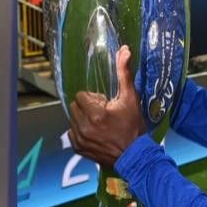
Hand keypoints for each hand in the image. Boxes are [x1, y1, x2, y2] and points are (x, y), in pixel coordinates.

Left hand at [68, 45, 146, 168]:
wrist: (135, 156)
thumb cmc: (133, 126)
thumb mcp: (131, 99)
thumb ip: (124, 74)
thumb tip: (124, 49)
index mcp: (95, 114)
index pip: (81, 96)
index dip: (93, 98)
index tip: (105, 104)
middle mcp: (84, 127)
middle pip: (75, 106)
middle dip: (86, 107)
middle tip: (102, 113)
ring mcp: (80, 139)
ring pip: (72, 119)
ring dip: (83, 118)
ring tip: (99, 124)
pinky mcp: (78, 149)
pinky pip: (71, 133)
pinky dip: (80, 131)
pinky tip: (95, 134)